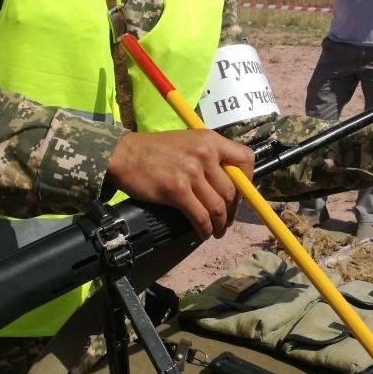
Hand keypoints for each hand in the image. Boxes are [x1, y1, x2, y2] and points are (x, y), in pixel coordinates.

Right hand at [106, 130, 254, 239]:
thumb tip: (228, 181)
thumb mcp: (188, 141)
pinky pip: (200, 217)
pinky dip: (205, 229)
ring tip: (217, 231)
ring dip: (221, 224)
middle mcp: (205, 154)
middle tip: (226, 219)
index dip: (248, 180)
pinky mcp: (177, 190)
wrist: (124, 154)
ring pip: (218, 207)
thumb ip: (209, 156)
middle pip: (232, 190)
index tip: (240, 193)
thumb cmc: (155, 149)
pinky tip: (204, 233)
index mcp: (210, 140)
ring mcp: (191, 173)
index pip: (246, 159)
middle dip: (232, 210)